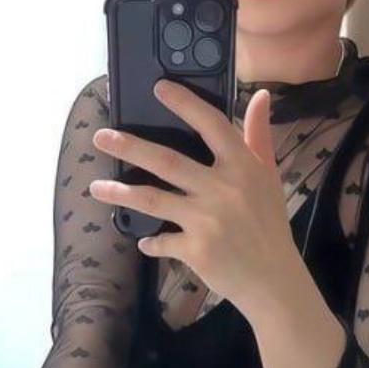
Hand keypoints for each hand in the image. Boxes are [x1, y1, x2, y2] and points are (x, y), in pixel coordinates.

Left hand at [88, 79, 298, 319]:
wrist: (273, 280)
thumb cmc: (269, 224)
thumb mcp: (269, 176)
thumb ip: (259, 135)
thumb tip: (262, 95)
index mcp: (243, 167)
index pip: (211, 126)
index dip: (185, 104)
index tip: (158, 88)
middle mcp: (223, 189)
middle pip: (167, 161)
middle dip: (130, 147)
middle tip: (100, 137)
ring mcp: (207, 220)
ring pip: (152, 199)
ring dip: (120, 193)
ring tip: (94, 187)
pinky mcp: (196, 250)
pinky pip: (161, 241)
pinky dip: (150, 241)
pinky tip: (142, 239)